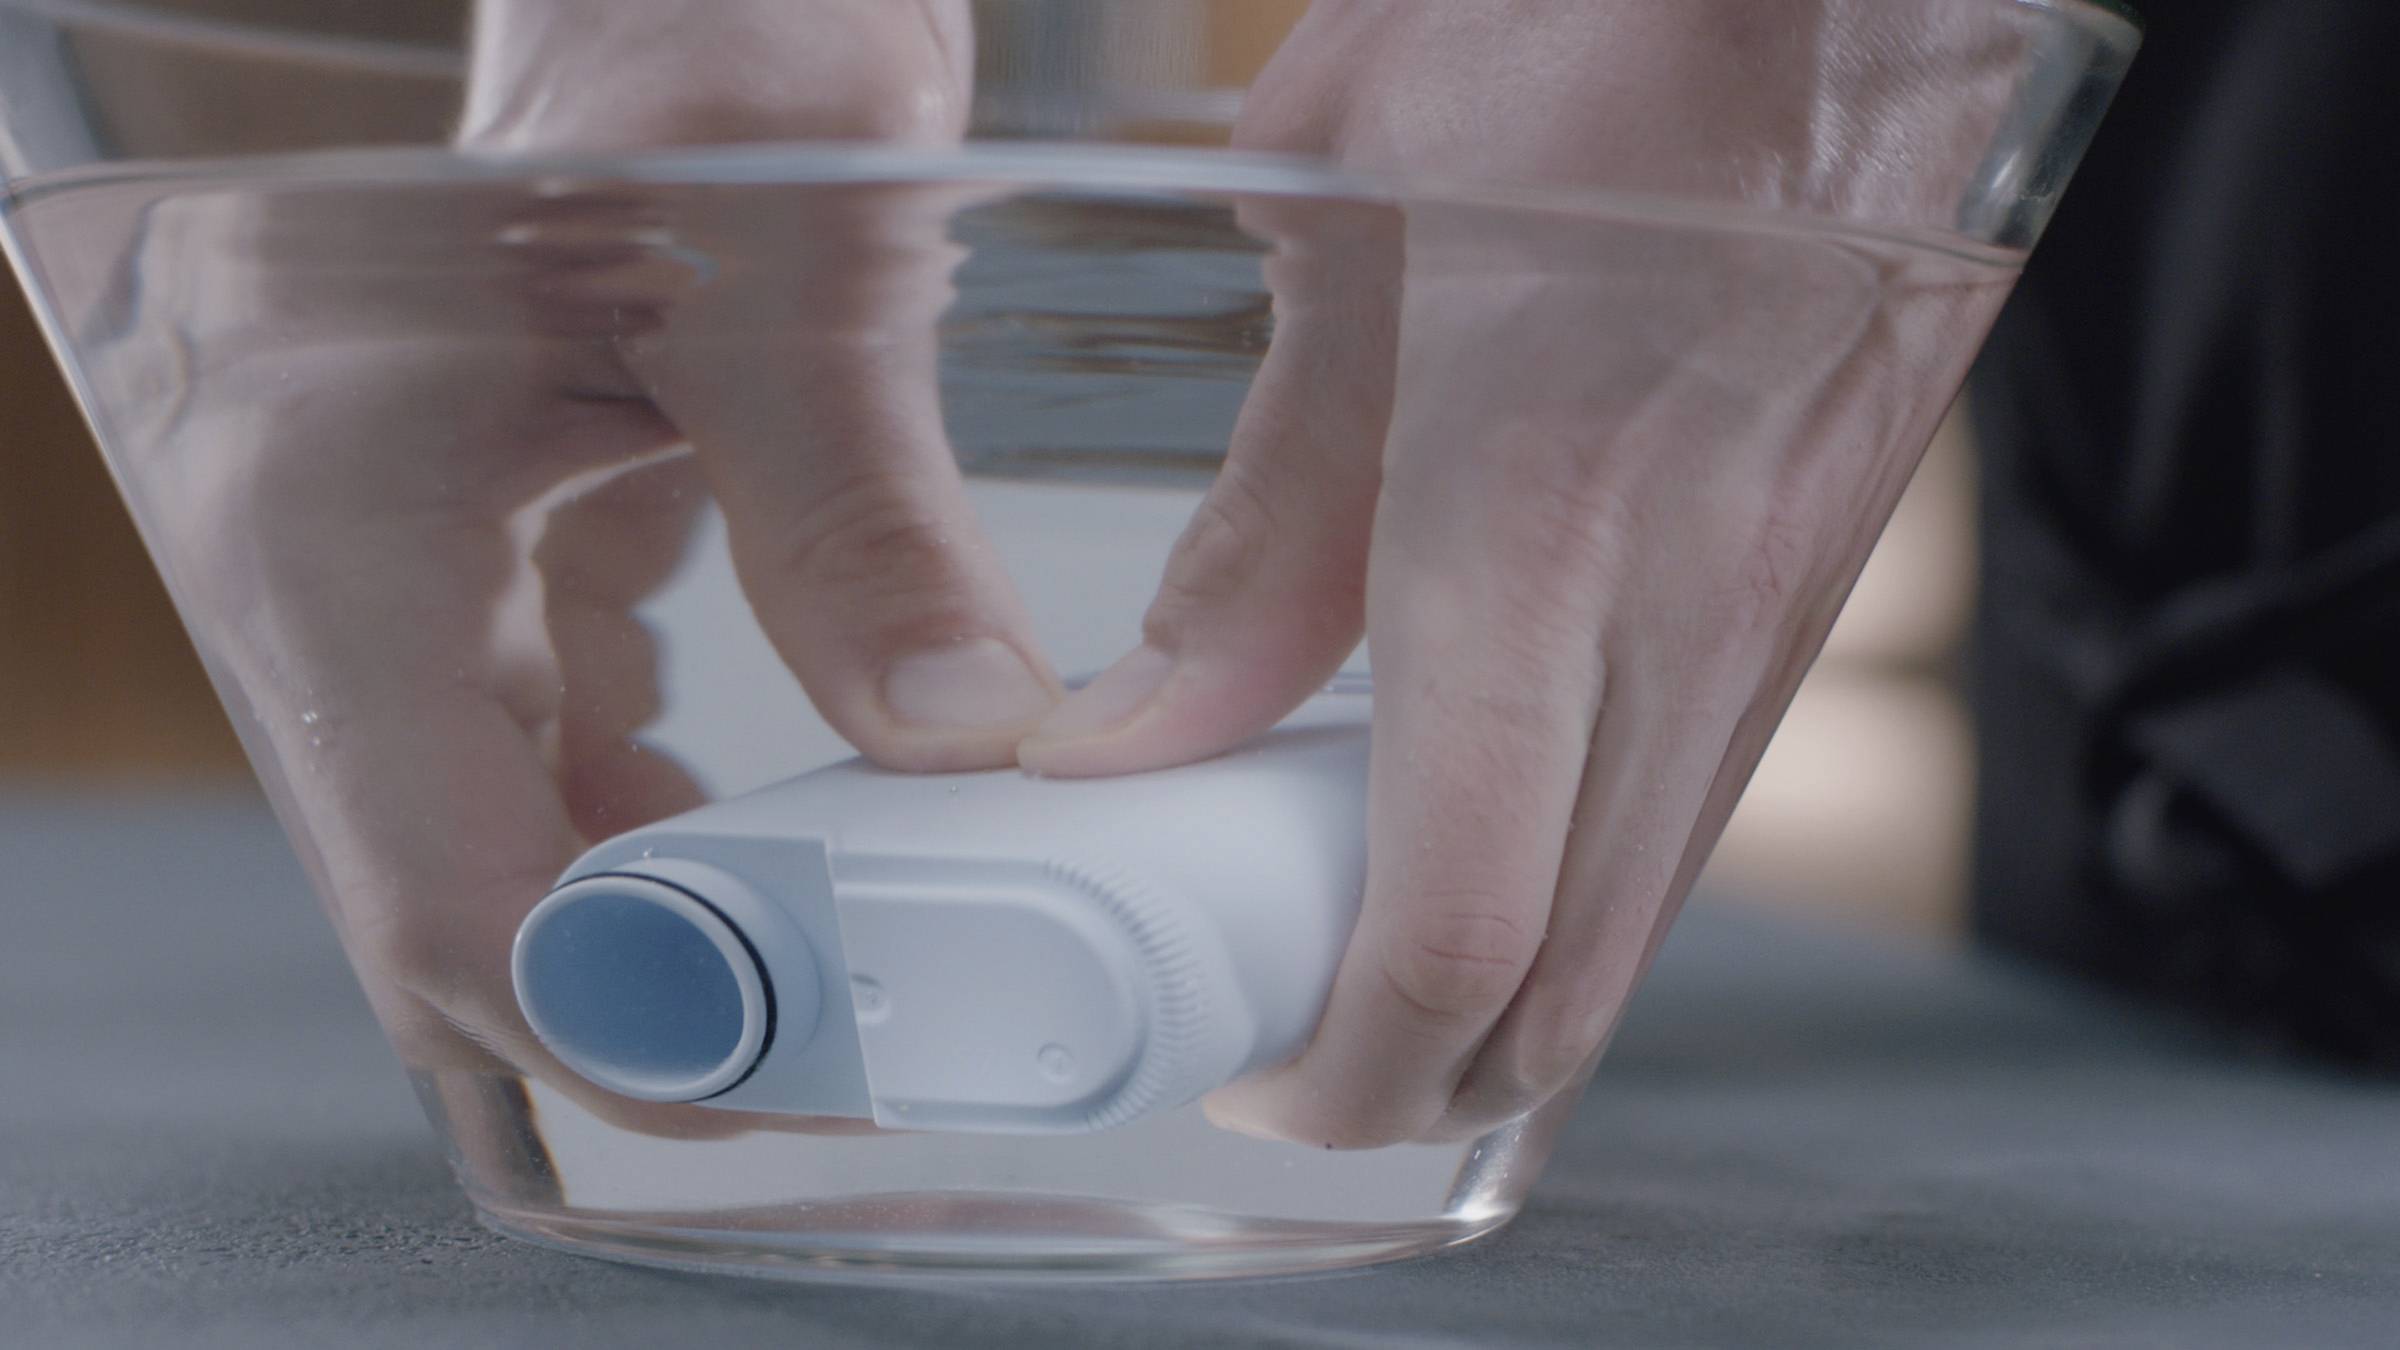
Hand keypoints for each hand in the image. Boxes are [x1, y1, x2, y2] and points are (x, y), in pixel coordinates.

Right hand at [99, 0, 1042, 1136]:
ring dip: (687, 929)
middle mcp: (336, 572)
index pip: (450, 897)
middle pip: (475, 913)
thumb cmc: (691, 15)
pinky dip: (682, 829)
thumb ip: (855, 500)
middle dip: (674, 1003)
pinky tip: (808, 827)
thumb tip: (963, 741)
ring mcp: (404, 574)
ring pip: (517, 854)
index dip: (635, 1023)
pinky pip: (559, 760)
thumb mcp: (788, 249)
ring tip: (880, 939)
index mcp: (343, 519)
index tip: (821, 1062)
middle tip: (883, 1028)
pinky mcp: (491, 558)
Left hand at [1020, 0, 2028, 1145]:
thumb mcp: (1347, 243)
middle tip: (1295, 1055)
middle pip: (1566, 979)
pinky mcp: (1820, 576)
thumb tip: (1154, 721)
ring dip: (1509, 986)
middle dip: (1422, 1073)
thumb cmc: (1579, 29)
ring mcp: (1777, 603)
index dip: (1349, 1061)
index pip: (1456, 922)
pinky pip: (1696, 798)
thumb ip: (1266, 522)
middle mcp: (1682, 605)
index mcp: (1527, 523)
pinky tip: (1487, 813)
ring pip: (1647, 909)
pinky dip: (1586, 877)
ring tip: (1364, 947)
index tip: (1258, 1078)